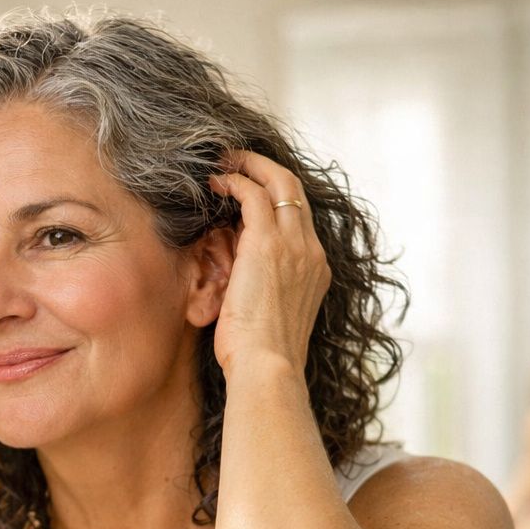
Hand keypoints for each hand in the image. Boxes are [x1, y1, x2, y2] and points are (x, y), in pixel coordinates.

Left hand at [206, 151, 330, 374]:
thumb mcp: (270, 319)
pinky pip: (253, 194)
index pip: (300, 217)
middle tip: (236, 160)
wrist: (268, 368)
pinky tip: (214, 183)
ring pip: (279, 182)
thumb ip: (264, 293)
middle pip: (295, 190)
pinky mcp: (267, 245)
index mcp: (315, 270)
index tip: (250, 190)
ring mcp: (293, 245)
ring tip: (222, 162)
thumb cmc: (260, 357)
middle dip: (265, 168)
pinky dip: (234, 182)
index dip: (276, 196)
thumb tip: (242, 288)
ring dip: (249, 166)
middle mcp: (310, 251)